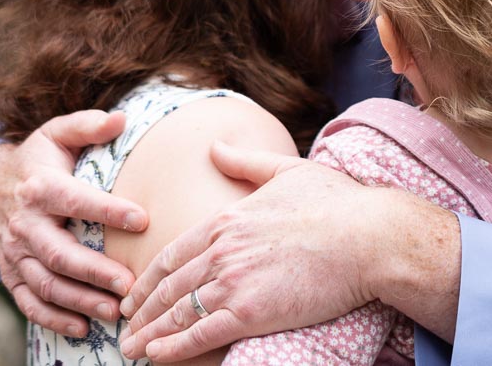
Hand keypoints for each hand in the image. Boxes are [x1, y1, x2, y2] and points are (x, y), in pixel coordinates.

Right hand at [0, 110, 148, 335]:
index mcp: (40, 187)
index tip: (143, 220)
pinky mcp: (11, 274)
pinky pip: (29, 303)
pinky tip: (84, 330)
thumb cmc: (39, 158)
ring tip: (115, 312)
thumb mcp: (57, 132)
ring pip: (46, 284)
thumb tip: (122, 119)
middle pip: (59, 254)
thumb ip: (88, 125)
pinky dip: (53, 319)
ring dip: (80, 302)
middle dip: (94, 273)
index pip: (75, 200)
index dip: (107, 210)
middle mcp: (25, 225)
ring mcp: (15, 254)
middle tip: (130, 285)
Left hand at [119, 141, 378, 361]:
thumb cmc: (338, 202)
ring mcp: (233, 282)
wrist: (369, 235)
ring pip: (176, 313)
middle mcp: (222, 251)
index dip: (148, 277)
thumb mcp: (288, 171)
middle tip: (122, 327)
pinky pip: (199, 335)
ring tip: (130, 349)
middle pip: (168, 286)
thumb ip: (246, 163)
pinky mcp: (250, 312)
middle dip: (140, 310)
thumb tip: (216, 146)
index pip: (173, 253)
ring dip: (149, 334)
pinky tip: (155, 356)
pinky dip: (172, 348)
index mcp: (228, 220)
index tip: (134, 293)